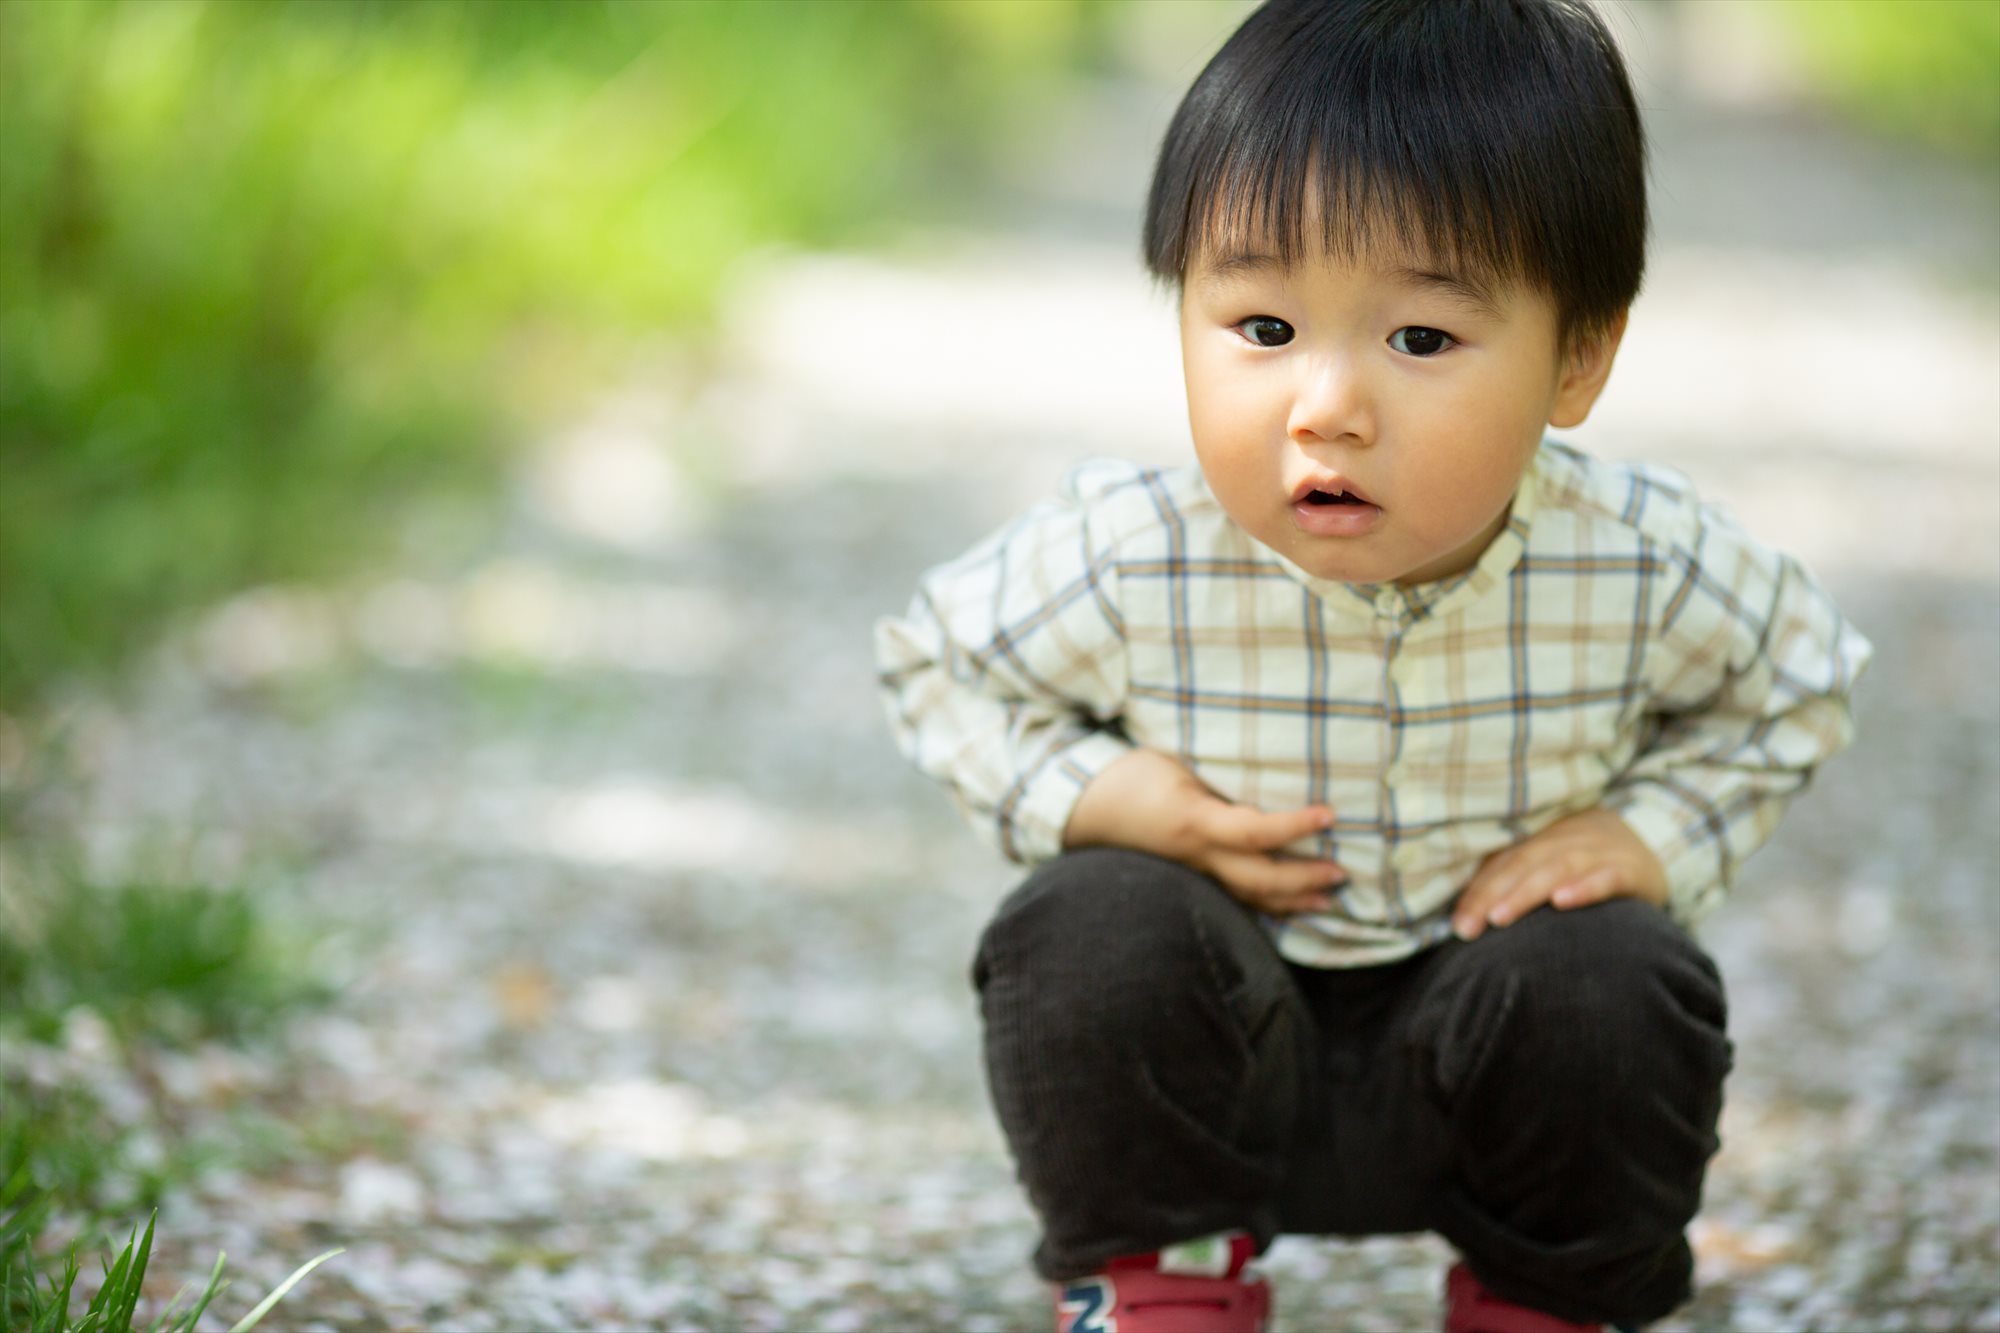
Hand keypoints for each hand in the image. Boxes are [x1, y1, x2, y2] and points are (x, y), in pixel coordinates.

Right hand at [1062, 748, 1344, 914]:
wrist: (1085, 806)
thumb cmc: (1131, 773)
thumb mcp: (1175, 759)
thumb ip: (1221, 770)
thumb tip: (1273, 759)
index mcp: (1195, 821)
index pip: (1254, 832)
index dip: (1295, 826)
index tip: (1330, 815)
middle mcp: (1197, 856)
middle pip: (1260, 881)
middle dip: (1305, 881)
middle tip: (1342, 872)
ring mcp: (1193, 874)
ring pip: (1250, 898)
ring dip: (1293, 901)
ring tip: (1328, 900)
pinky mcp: (1190, 879)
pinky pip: (1234, 899)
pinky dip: (1266, 905)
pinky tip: (1289, 907)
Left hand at [1451, 807, 1667, 940]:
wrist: (1657, 837)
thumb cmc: (1589, 861)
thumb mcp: (1552, 862)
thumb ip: (1517, 880)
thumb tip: (1471, 918)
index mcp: (1541, 837)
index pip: (1502, 863)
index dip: (1477, 893)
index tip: (1459, 927)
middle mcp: (1565, 839)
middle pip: (1522, 863)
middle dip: (1492, 895)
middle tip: (1470, 927)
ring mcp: (1599, 851)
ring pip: (1557, 867)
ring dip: (1527, 892)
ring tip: (1500, 917)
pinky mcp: (1630, 868)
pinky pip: (1606, 876)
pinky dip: (1584, 886)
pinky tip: (1562, 901)